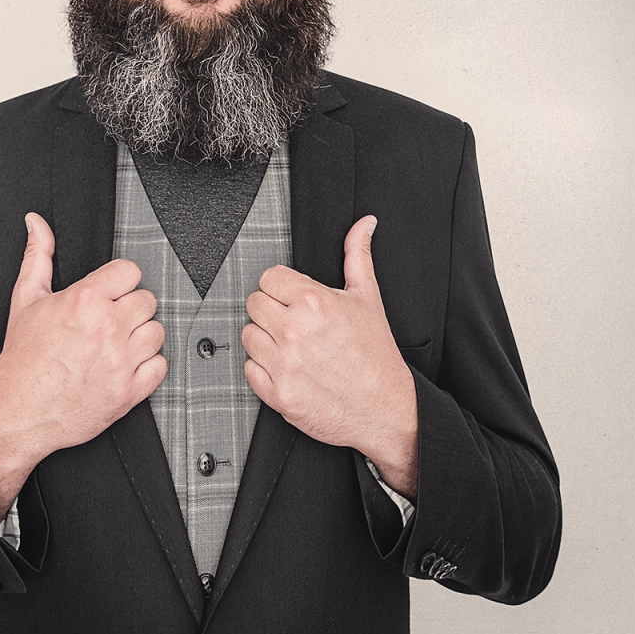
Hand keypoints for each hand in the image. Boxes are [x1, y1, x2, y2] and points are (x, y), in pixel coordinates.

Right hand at [0, 213, 166, 519]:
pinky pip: (160, 367)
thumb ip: (38, 255)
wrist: (17, 413)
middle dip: (129, 308)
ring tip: (117, 344)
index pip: (130, 271)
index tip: (108, 294)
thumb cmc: (21, 359)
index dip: (119, 282)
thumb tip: (37, 223)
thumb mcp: (25, 299)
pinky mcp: (128, 393)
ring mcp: (120, 362)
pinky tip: (124, 366)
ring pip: (157, 332)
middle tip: (110, 321)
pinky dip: (147, 367)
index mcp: (85, 300)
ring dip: (140, 336)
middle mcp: (107, 328)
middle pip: (147, 300)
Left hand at [242, 215, 418, 497]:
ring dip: (265, 340)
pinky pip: (249, 370)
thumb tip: (364, 224)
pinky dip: (264, 370)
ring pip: (248, 335)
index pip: (269, 277)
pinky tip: (288, 368)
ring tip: (292, 346)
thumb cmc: (376, 354)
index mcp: (314, 302)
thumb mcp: (368, 298)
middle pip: (254, 304)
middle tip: (294, 323)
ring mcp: (284, 364)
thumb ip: (358, 255)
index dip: (282, 287)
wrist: (386, 409)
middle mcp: (295, 331)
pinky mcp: (278, 394)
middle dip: (272, 311)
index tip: (294, 299)